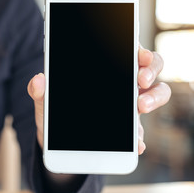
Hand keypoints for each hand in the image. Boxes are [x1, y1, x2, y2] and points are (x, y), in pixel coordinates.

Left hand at [28, 45, 170, 152]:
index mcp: (105, 69)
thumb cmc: (55, 112)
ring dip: (154, 98)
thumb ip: (40, 91)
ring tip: (140, 107)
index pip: (128, 51)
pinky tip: (136, 142)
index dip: (139, 50)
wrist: (58, 141)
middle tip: (140, 80)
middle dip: (150, 70)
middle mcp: (122, 83)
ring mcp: (128, 105)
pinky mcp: (129, 128)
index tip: (139, 55)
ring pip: (156, 93)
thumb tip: (37, 80)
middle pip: (149, 67)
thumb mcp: (45, 101)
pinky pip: (141, 129)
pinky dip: (140, 135)